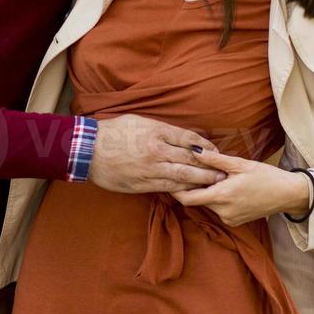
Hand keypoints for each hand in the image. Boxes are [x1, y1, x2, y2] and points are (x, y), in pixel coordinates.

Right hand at [88, 115, 223, 193]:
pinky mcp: (142, 184)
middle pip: (190, 160)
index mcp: (157, 131)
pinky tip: (192, 192)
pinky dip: (181, 190)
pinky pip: (166, 188)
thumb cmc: (113, 132)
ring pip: (182, 176)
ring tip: (215, 183)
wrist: (89, 150)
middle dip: (210, 167)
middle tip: (225, 172)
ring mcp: (150, 169)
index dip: (205, 146)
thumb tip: (180, 137)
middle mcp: (157, 150)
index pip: (189, 139)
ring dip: (201, 180)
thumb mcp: (139, 121)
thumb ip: (161, 129)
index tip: (215, 151)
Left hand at [170, 150, 310, 226]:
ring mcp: (229, 219)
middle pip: (198, 200)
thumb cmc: (266, 176)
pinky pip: (219, 210)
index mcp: (221, 197)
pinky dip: (219, 199)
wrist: (288, 194)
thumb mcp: (240, 164)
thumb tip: (193, 150)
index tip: (172, 178)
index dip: (176, 190)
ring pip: (209, 204)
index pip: (187, 199)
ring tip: (218, 176)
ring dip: (209, 192)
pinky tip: (228, 187)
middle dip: (196, 186)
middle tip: (197, 170)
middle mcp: (223, 212)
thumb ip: (214, 159)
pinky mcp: (236, 222)